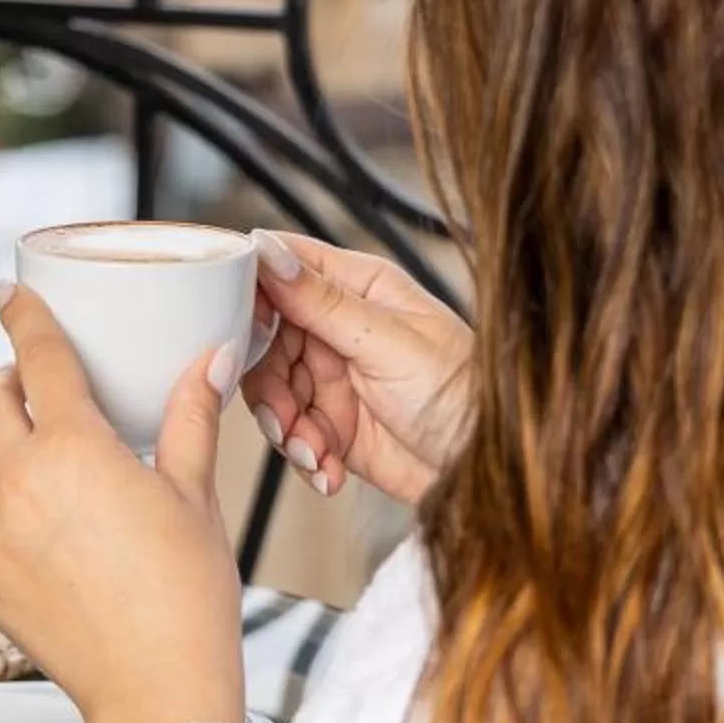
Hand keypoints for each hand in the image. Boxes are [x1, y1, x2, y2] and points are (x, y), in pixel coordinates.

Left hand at [0, 283, 247, 722]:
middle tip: (14, 375)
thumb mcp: (195, 495)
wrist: (157, 690)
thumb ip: (191, 418)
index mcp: (76, 452)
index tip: (10, 297)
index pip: (40, 361)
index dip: (23, 319)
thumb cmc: (186, 601)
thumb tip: (210, 360)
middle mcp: (19, 486)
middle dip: (0, 380)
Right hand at [243, 231, 470, 507]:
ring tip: (312, 451)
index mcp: (359, 288)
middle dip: (267, 381)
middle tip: (284, 414)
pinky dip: (303, 455)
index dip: (252, 291)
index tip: (238, 325)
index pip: (284, 266)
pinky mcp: (333, 425)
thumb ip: (322, 301)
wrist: (484, 472)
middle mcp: (340, 327)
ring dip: (284, 425)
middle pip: (266, 337)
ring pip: (271, 389)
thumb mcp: (387, 341)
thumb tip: (267, 250)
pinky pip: (292, 432)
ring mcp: (335, 377)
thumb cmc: (463, 395)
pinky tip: (328, 469)